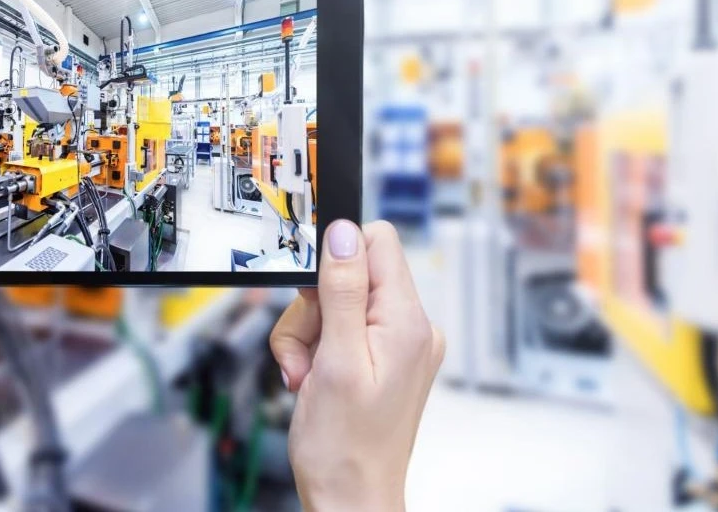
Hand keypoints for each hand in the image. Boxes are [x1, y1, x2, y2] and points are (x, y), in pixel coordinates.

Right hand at [270, 220, 444, 511]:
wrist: (349, 498)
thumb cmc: (344, 447)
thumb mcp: (335, 361)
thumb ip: (342, 292)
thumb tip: (344, 232)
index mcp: (407, 322)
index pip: (376, 241)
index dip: (335, 259)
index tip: (314, 298)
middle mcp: (411, 327)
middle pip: (348, 274)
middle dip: (313, 310)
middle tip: (306, 354)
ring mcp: (397, 344)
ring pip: (336, 303)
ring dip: (308, 335)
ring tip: (308, 375)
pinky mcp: (381, 358)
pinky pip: (341, 329)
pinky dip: (318, 350)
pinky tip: (314, 379)